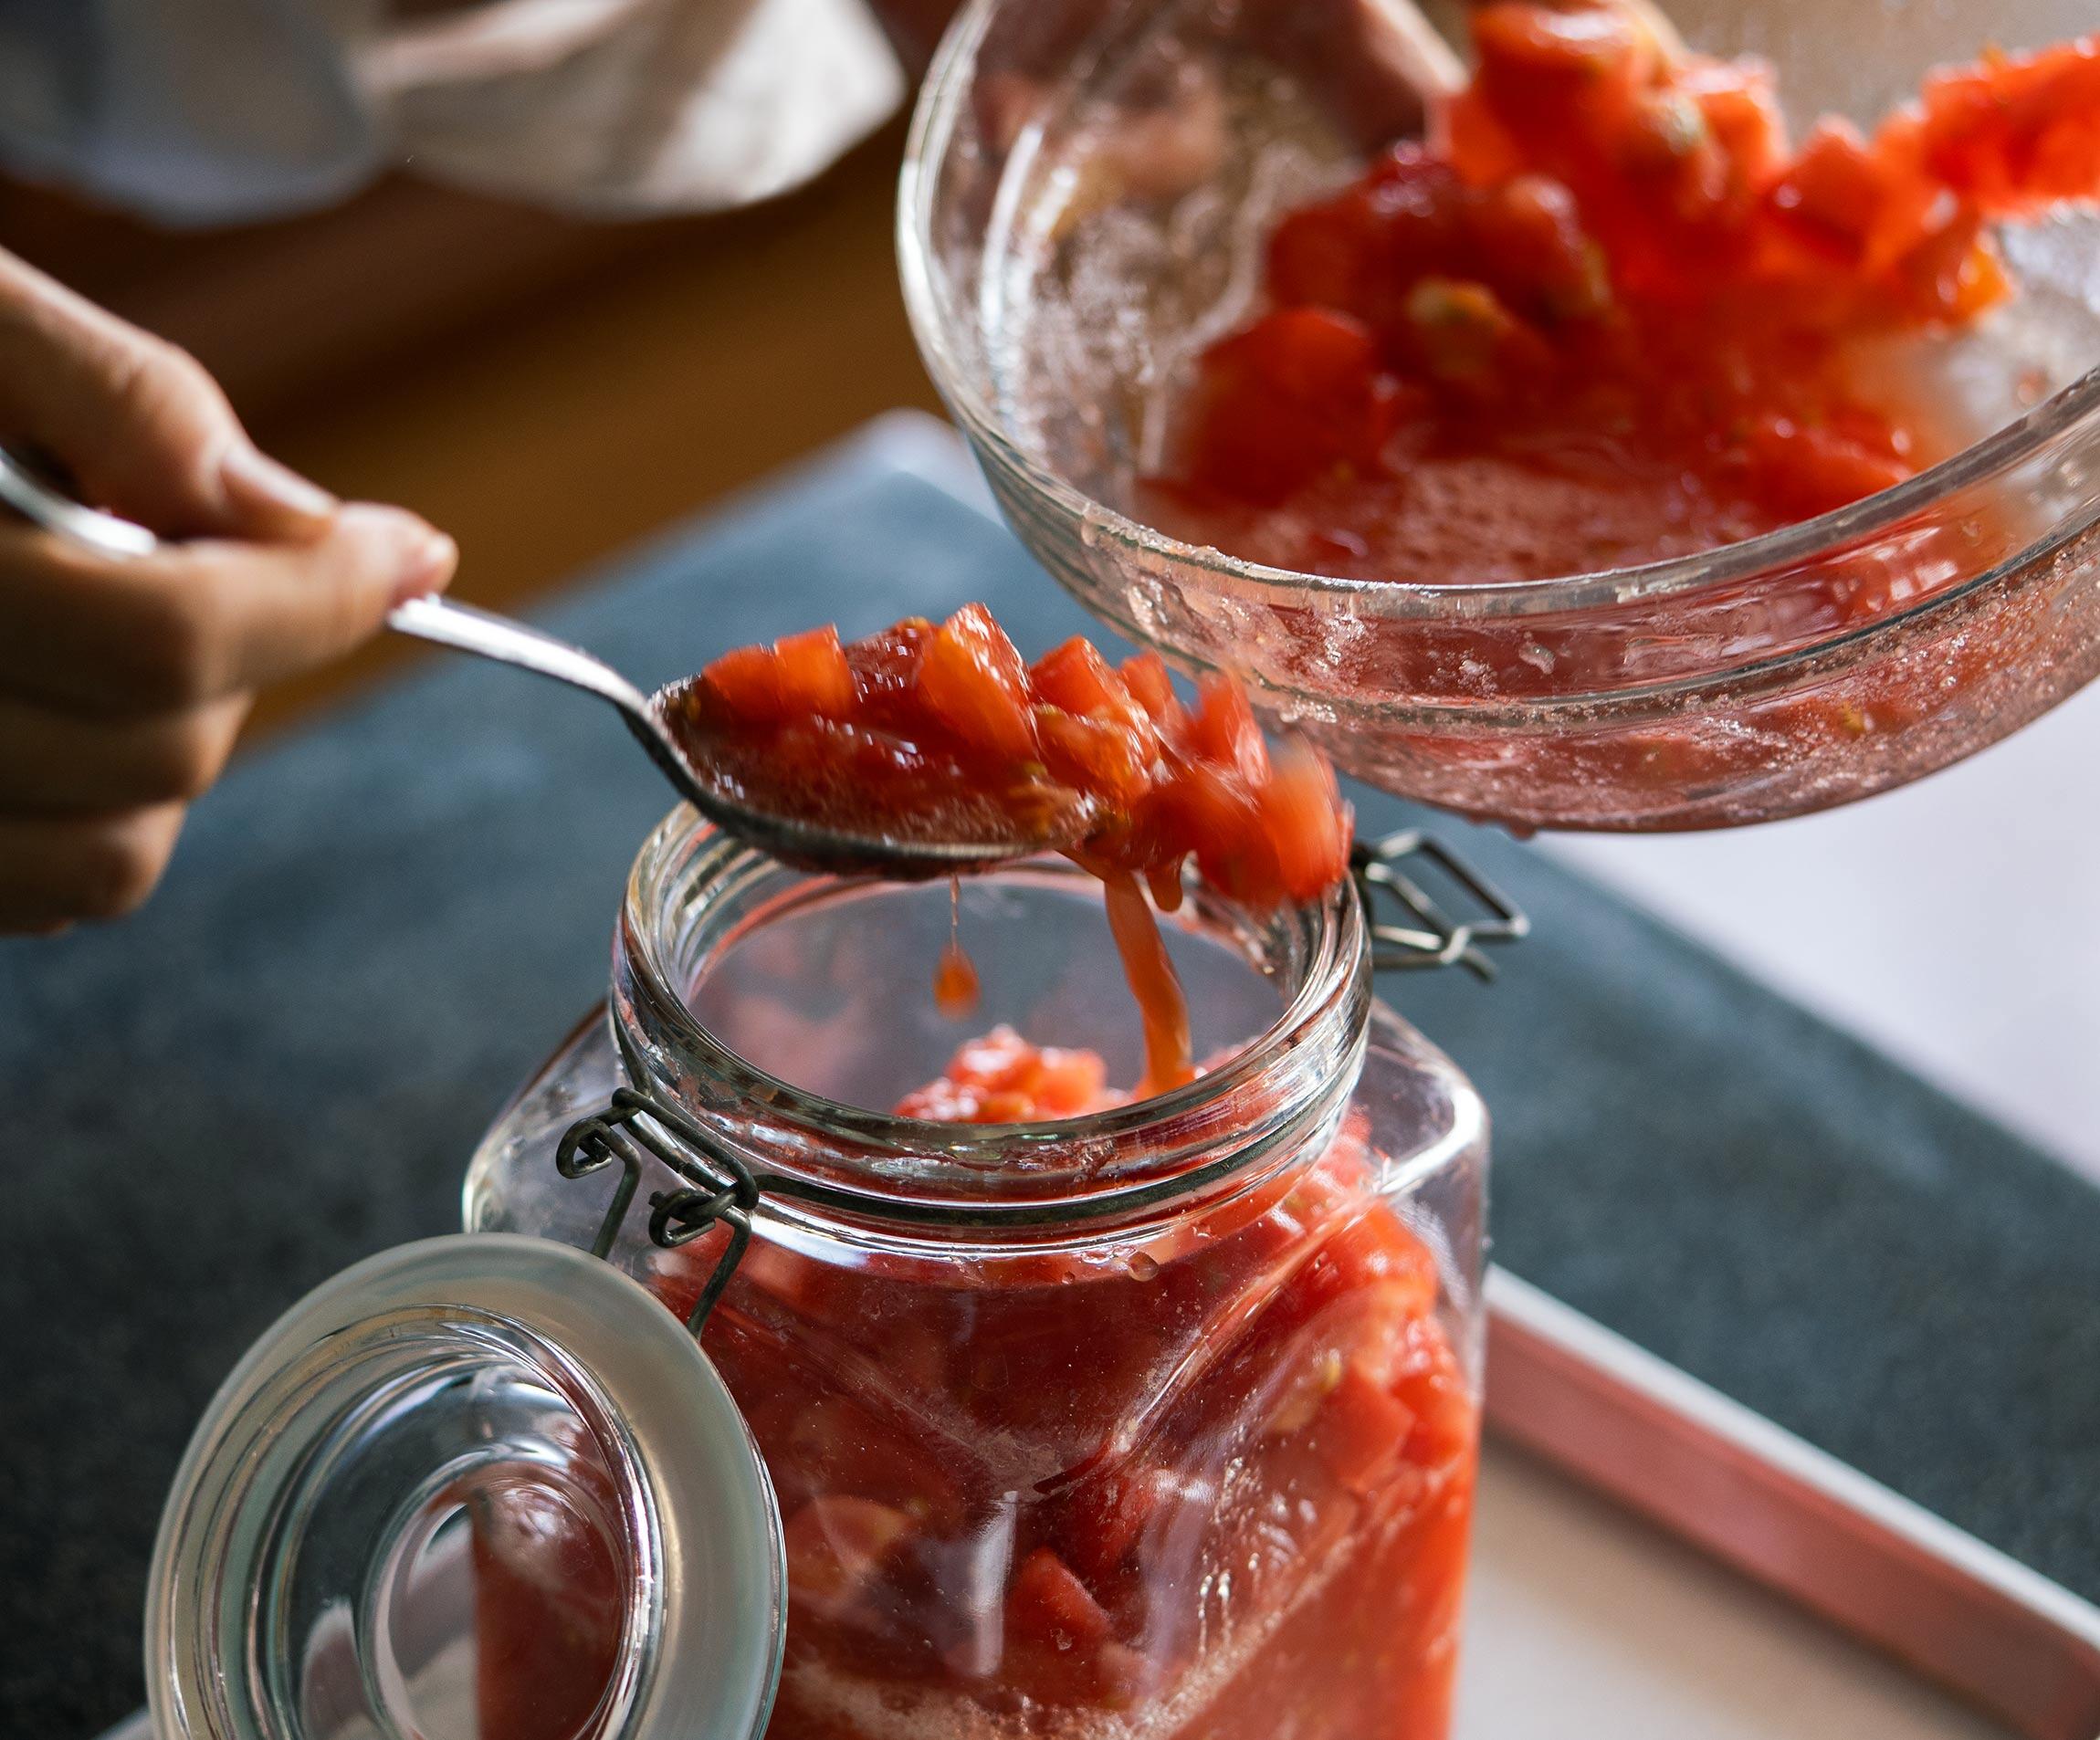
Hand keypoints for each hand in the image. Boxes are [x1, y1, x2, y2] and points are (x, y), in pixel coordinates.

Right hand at [0, 250, 455, 933]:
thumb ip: (120, 401)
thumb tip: (305, 519)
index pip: (167, 634)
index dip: (322, 597)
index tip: (413, 550)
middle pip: (161, 747)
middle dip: (248, 648)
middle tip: (219, 544)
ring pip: (111, 856)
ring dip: (174, 745)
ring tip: (125, 617)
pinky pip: (33, 895)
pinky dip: (94, 815)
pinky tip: (66, 704)